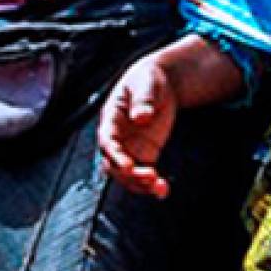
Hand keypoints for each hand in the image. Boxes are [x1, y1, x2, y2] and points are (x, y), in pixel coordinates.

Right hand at [98, 51, 180, 198]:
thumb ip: (143, 100)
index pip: (107, 140)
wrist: (158, 84)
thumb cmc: (147, 79)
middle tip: (150, 176)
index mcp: (111, 118)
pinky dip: (152, 186)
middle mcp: (117, 138)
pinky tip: (163, 191)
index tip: (127, 165)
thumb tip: (140, 117)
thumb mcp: (146, 83)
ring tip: (160, 188)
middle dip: (129, 174)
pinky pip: (143, 174)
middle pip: (114, 163)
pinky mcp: (144, 155)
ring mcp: (129, 148)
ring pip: (127, 175)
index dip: (114, 155)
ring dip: (140, 185)